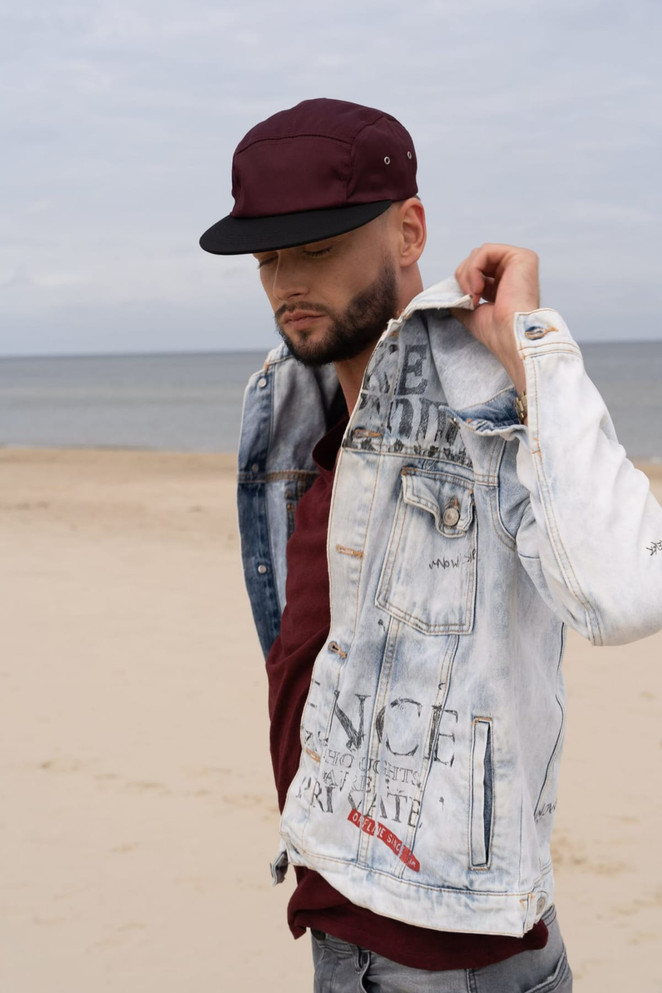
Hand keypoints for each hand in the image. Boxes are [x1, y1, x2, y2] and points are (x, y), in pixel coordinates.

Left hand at [451, 244, 539, 393]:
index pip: (477, 270)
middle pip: (476, 259)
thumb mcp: (472, 313)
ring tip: (473, 295)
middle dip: (464, 277)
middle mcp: (514, 271)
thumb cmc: (497, 332)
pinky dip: (474, 268)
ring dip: (467, 275)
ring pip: (479, 254)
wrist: (510, 336)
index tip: (468, 304)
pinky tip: (478, 288)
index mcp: (505, 283)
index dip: (465, 283)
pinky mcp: (522, 257)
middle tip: (469, 299)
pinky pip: (486, 250)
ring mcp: (519, 263)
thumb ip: (462, 299)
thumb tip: (448, 294)